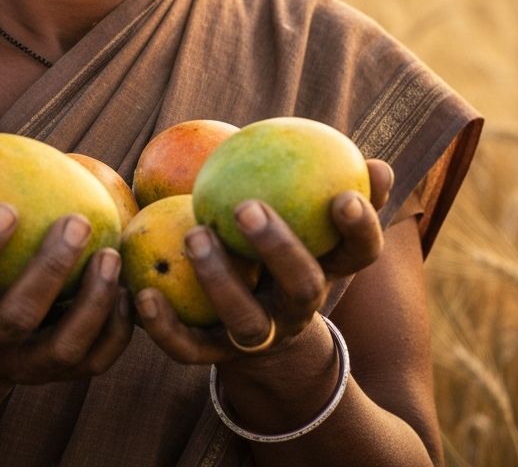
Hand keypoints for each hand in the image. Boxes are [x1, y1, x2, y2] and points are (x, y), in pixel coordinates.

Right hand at [0, 178, 132, 383]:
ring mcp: (23, 368)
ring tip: (110, 255)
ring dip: (92, 303)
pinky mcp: (59, 376)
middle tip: (77, 222)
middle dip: (49, 271)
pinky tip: (127, 289)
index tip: (5, 209)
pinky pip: (94, 362)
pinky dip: (115, 330)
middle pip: (17, 318)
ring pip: (62, 348)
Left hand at [134, 159, 393, 363]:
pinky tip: (141, 293)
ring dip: (220, 280)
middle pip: (302, 288)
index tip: (343, 196)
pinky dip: (164, 325)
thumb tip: (377, 162)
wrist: (270, 345)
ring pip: (246, 320)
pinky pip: (188, 348)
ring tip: (194, 233)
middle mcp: (296, 310)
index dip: (359, 230)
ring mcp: (258, 337)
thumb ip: (342, 193)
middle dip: (279, 249)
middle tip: (247, 207)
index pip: (357, 255)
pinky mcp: (216, 356)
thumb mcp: (316, 231)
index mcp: (327, 274)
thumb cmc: (290, 260)